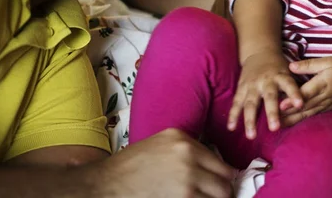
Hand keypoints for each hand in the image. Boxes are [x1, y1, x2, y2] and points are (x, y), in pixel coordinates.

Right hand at [95, 129, 234, 197]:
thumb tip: (213, 167)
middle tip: (216, 197)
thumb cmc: (130, 166)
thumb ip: (187, 149)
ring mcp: (186, 181)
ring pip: (219, 197)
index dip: (223, 177)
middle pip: (225, 182)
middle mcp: (188, 156)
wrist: (106, 184)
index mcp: (183, 140)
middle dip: (222, 193)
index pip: (221, 163)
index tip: (221, 185)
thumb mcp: (161, 143)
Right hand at [228, 52, 302, 138]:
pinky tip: (231, 128)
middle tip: (275, 128)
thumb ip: (294, 89)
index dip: (294, 94)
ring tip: (251, 136)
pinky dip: (233, 115)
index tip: (300, 104)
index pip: (289, 85)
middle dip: (272, 113)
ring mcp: (252, 85)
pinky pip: (237, 103)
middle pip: (269, 97)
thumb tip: (305, 108)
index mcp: (281, 76)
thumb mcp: (289, 72)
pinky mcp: (241, 88)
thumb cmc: (278, 68)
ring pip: (251, 103)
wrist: (260, 51)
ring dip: (250, 120)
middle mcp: (266, 81)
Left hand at [279, 57, 331, 126]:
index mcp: (323, 84)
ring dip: (292, 120)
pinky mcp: (326, 109)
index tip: (280, 105)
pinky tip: (289, 123)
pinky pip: (311, 116)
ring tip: (277, 124)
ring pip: (306, 114)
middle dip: (288, 114)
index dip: (293, 100)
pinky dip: (300, 120)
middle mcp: (324, 97)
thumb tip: (291, 66)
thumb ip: (309, 65)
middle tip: (273, 119)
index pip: (306, 93)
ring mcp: (325, 105)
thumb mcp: (328, 62)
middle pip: (304, 107)